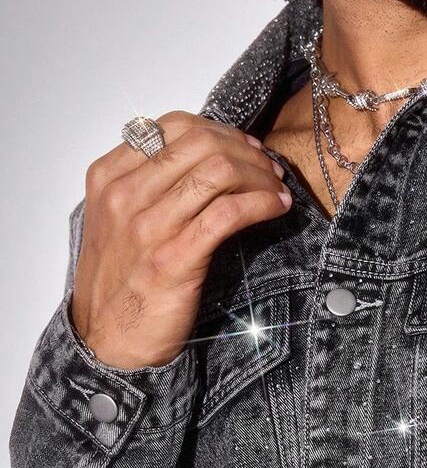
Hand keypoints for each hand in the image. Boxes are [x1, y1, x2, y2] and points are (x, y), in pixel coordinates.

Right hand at [70, 111, 292, 368]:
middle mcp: (124, 195)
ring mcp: (147, 226)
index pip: (174, 126)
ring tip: (277, 188)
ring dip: (259, 176)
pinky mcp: (174, 259)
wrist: (108, 340)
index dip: (221, 131)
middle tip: (270, 169)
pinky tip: (276, 208)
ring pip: (218, 172)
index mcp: (109, 177)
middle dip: (247, 152)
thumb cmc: (121, 282)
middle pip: (202, 144)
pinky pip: (228, 213)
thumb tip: (204, 159)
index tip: (246, 147)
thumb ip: (148, 185)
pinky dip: (261, 203)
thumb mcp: (119, 220)